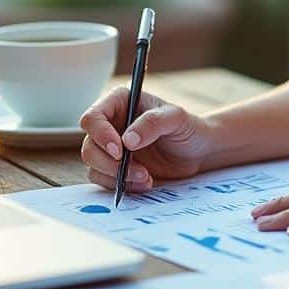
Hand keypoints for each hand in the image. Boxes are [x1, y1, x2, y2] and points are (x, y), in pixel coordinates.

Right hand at [79, 89, 216, 191]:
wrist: (198, 152)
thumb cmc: (188, 127)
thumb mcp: (175, 118)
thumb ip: (152, 123)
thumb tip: (127, 140)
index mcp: (119, 103)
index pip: (93, 118)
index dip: (101, 135)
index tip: (120, 151)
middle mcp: (110, 124)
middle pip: (90, 146)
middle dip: (111, 163)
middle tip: (138, 170)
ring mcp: (111, 148)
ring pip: (94, 166)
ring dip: (117, 176)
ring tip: (146, 177)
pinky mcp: (115, 168)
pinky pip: (105, 180)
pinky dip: (122, 185)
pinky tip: (144, 183)